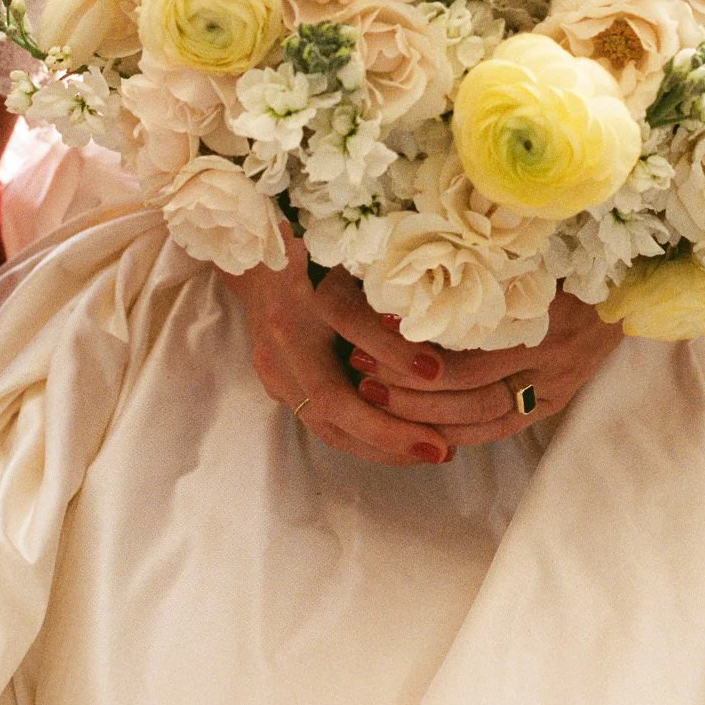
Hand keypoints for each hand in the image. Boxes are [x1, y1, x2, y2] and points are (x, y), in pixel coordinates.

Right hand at [224, 237, 453, 466]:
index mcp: (301, 287)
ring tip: (430, 453)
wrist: (258, 265)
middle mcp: (283, 334)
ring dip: (379, 446)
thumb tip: (446, 308)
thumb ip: (390, 279)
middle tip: (439, 448)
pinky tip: (402, 448)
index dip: (391, 348)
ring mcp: (275, 367)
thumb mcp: (355, 255)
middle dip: (387, 430)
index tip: (437, 371)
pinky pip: (322, 424)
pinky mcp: (278, 386)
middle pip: (330, 397)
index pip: (347, 320)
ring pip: (325, 424)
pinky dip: (364, 440)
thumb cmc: (319, 252)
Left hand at [317, 269, 622, 448]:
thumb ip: (490, 255)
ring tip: (376, 399)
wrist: (639, 281)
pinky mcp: (556, 401)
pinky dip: (461, 431)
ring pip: (480, 416)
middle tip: (361, 373)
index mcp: (543, 313)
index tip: (373, 326)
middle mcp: (550, 357)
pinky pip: (502, 427)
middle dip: (408, 387)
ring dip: (424, 413)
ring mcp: (556, 384)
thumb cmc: (580, 250)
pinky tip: (422, 426)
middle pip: (467, 388)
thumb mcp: (537, 245)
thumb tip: (420, 248)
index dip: (416, 348)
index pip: (468, 349)